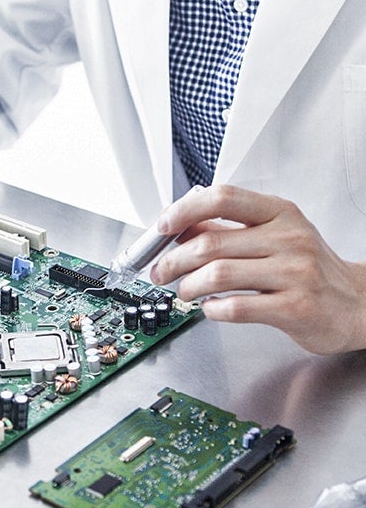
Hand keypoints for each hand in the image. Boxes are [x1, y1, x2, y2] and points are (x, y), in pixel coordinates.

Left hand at [150, 185, 365, 353]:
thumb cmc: (309, 269)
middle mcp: (289, 238)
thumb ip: (228, 230)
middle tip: (161, 272)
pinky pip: (237, 307)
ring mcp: (295, 273)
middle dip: (173, 261)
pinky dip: (212, 309)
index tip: (162, 227)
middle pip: (210, 243)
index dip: (184, 211)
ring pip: (218, 274)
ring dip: (188, 286)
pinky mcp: (295, 307)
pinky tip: (210, 308)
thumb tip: (179, 227)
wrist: (357, 303)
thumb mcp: (273, 236)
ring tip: (184, 291)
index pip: (223, 198)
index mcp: (279, 213)